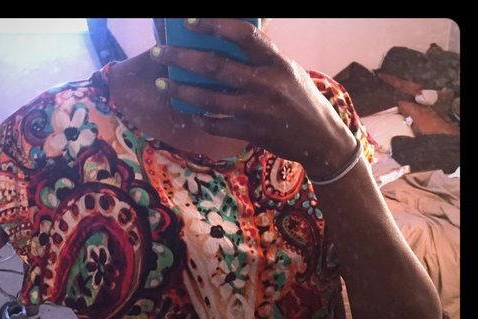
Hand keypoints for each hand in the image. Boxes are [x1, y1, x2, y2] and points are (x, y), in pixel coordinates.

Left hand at [151, 18, 356, 173]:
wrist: (319, 138)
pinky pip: (217, 124)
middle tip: (159, 53)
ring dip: (181, 90)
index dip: (213, 24)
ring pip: (209, 99)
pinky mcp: (251, 132)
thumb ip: (261, 58)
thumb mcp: (287, 70)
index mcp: (276, 61)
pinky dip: (201, 119)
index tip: (188, 21)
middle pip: (215, 66)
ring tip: (162, 84)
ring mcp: (257, 110)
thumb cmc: (301, 99)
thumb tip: (229, 40)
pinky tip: (192, 113)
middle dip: (181, 57)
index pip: (243, 35)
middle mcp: (266, 83)